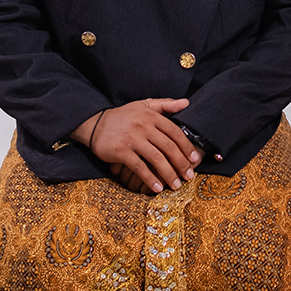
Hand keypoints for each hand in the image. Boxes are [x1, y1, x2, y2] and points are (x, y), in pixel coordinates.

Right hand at [71, 98, 200, 193]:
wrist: (95, 124)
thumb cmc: (124, 116)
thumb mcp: (144, 105)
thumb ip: (166, 104)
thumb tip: (187, 103)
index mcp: (152, 115)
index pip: (175, 132)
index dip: (187, 147)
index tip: (195, 159)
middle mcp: (144, 126)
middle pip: (168, 147)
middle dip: (181, 164)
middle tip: (189, 176)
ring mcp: (132, 139)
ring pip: (156, 159)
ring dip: (168, 174)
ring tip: (176, 185)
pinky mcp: (121, 151)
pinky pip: (139, 167)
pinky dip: (150, 179)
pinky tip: (158, 188)